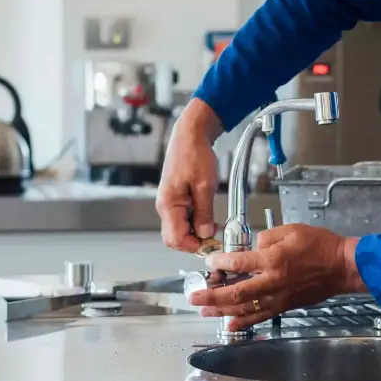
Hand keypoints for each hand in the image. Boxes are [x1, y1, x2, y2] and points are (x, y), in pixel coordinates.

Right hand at [156, 99, 223, 253]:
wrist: (190, 135)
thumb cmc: (194, 154)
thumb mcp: (205, 185)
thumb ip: (204, 212)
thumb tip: (205, 234)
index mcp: (169, 204)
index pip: (176, 239)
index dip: (194, 246)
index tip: (212, 244)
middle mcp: (165, 206)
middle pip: (175, 238)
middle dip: (194, 242)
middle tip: (214, 238)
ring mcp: (170, 204)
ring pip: (180, 230)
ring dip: (196, 233)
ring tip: (214, 226)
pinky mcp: (176, 200)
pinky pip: (183, 220)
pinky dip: (196, 223)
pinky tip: (208, 218)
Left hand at [188, 224, 365, 329]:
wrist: (341, 267)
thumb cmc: (320, 245)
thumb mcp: (291, 230)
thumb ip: (266, 238)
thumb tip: (252, 248)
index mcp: (272, 260)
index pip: (238, 263)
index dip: (219, 262)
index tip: (209, 261)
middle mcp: (272, 282)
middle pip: (234, 292)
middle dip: (211, 295)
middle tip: (193, 296)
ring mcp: (278, 297)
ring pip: (244, 308)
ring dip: (221, 310)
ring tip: (204, 310)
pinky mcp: (284, 306)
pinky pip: (260, 316)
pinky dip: (243, 322)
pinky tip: (230, 324)